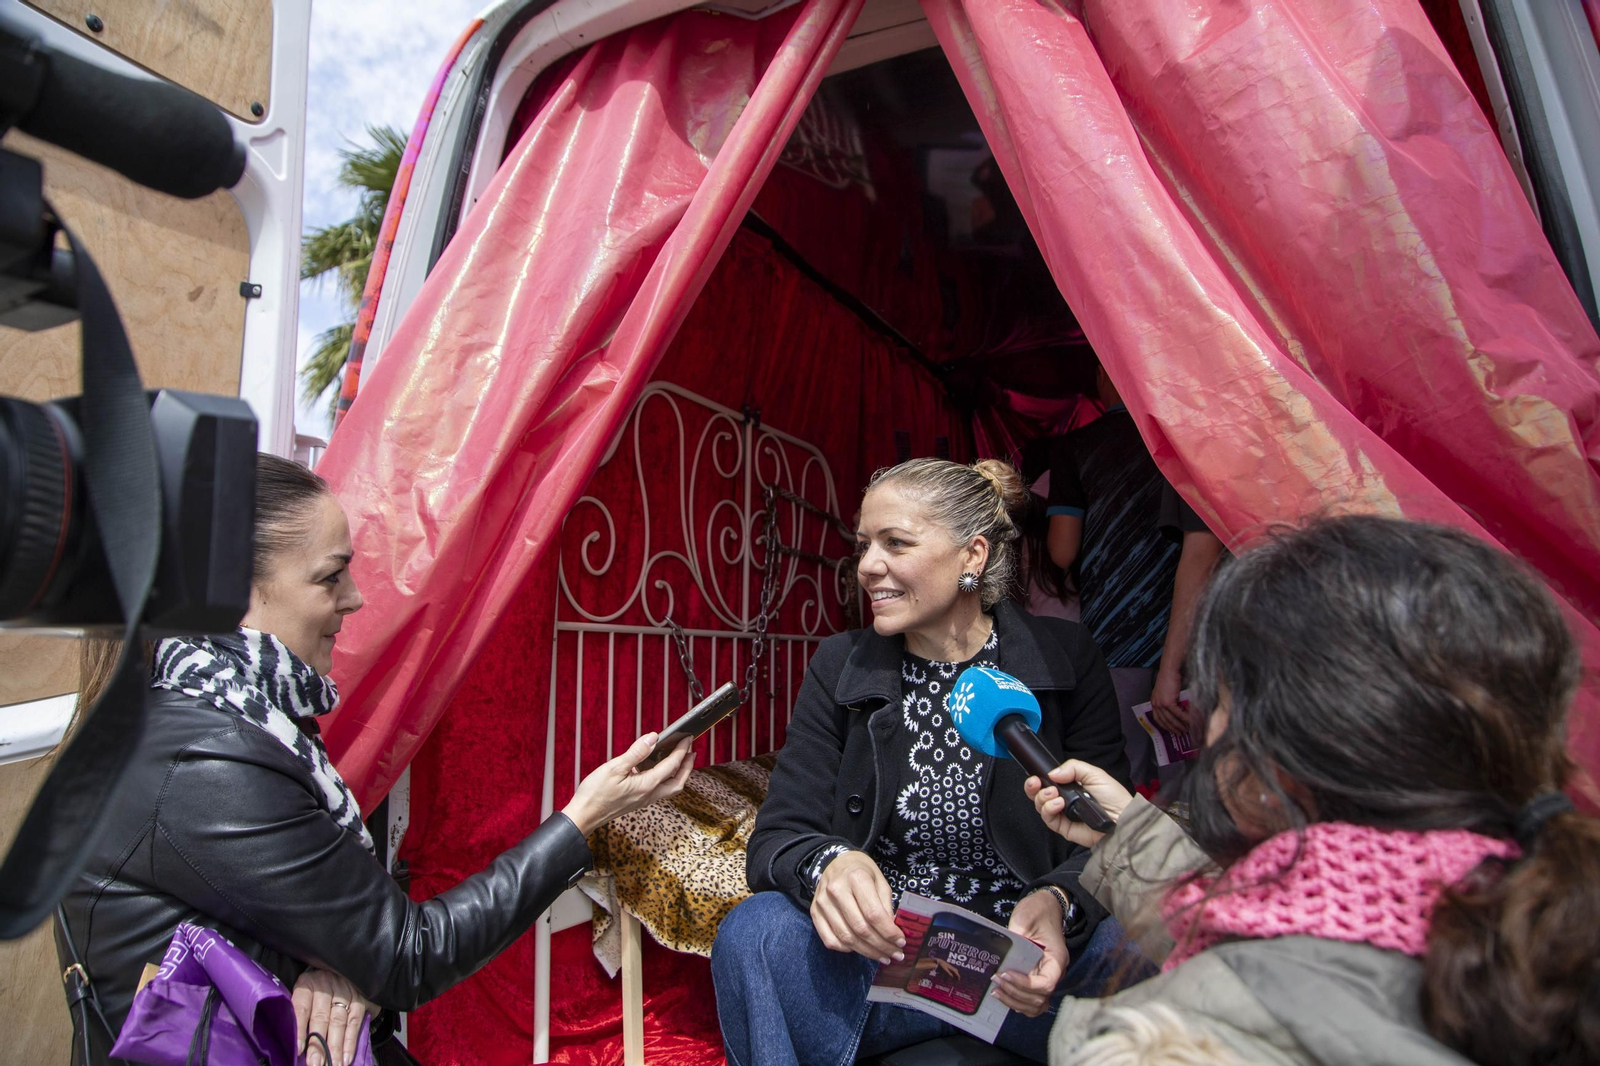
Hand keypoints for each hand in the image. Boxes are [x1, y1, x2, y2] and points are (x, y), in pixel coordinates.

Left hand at [292, 968, 374, 1065]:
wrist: (343, 970)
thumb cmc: (315, 991)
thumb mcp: (304, 994)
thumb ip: (299, 1015)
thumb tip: (292, 1047)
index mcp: (307, 984)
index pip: (301, 1008)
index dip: (300, 1030)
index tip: (298, 1050)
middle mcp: (326, 985)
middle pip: (321, 1018)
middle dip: (318, 1044)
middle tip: (315, 1064)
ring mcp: (345, 991)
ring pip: (339, 1022)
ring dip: (335, 1047)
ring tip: (332, 1065)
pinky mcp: (360, 998)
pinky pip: (355, 1022)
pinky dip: (351, 1042)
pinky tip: (346, 1058)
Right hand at [562, 732, 694, 834]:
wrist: (584, 816)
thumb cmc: (595, 793)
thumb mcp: (614, 768)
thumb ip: (636, 752)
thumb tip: (653, 737)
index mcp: (646, 785)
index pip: (671, 765)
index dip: (681, 750)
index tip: (687, 737)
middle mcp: (649, 795)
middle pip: (678, 782)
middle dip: (687, 766)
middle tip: (691, 751)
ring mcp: (644, 800)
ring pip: (669, 788)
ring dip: (678, 773)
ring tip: (679, 758)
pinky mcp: (637, 801)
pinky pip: (658, 789)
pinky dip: (664, 778)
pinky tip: (655, 768)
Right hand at [810, 851, 905, 964]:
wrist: (835, 862)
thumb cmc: (862, 872)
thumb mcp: (880, 881)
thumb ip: (886, 906)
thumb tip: (892, 933)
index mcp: (856, 878)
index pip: (874, 914)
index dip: (889, 932)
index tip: (901, 942)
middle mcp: (836, 890)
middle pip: (860, 929)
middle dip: (881, 946)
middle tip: (895, 955)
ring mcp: (822, 902)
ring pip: (846, 938)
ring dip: (867, 952)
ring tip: (882, 956)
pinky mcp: (815, 912)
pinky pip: (830, 940)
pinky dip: (847, 949)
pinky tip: (860, 949)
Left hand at [997, 890, 1067, 1016]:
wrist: (1046, 907)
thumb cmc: (1037, 911)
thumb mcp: (1025, 918)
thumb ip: (1014, 937)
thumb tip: (997, 954)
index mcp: (1057, 958)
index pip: (1046, 984)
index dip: (1025, 984)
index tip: (1006, 973)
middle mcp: (1055, 972)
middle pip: (1040, 998)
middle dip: (1015, 993)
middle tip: (995, 980)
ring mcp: (1047, 977)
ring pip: (1037, 1005)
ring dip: (1016, 1002)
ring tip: (996, 991)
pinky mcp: (1038, 979)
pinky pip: (1033, 1001)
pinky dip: (1019, 1003)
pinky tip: (1003, 994)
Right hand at [1026, 759, 1133, 847]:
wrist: (1122, 820)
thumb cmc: (1114, 797)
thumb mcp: (1094, 774)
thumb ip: (1073, 767)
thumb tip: (1052, 773)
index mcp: (1070, 786)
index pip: (1047, 781)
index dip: (1038, 778)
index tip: (1035, 776)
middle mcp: (1064, 800)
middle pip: (1039, 794)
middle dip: (1033, 788)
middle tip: (1036, 783)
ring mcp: (1063, 814)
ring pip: (1041, 806)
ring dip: (1043, 798)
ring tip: (1055, 794)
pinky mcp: (1064, 828)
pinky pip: (1048, 819)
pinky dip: (1049, 810)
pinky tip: (1059, 804)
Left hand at [1149, 663, 1188, 736]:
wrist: (1170, 670)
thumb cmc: (1169, 678)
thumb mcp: (1166, 692)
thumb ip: (1169, 701)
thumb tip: (1178, 710)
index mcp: (1154, 702)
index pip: (1158, 719)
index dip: (1165, 726)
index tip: (1172, 731)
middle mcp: (1155, 704)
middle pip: (1165, 721)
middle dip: (1173, 729)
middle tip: (1181, 734)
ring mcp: (1161, 703)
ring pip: (1171, 719)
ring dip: (1180, 726)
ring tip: (1186, 730)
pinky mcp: (1168, 702)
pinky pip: (1177, 713)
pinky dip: (1184, 718)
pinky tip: (1189, 722)